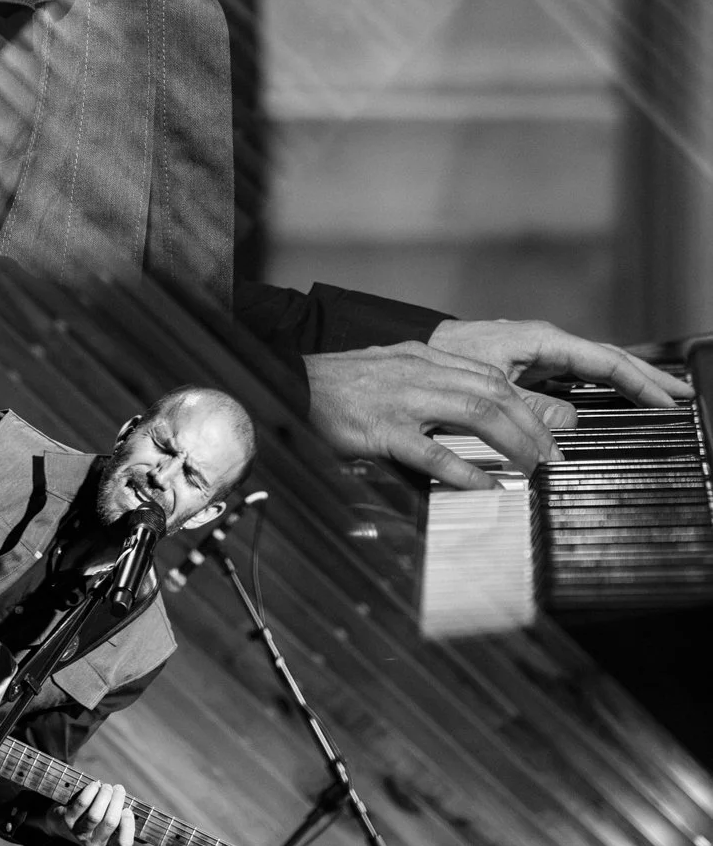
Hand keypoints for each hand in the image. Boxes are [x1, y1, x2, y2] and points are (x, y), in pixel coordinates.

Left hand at [48, 779, 135, 845]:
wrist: (60, 823)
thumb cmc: (93, 820)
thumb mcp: (108, 825)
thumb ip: (125, 821)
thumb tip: (150, 819)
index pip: (124, 843)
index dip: (128, 825)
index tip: (127, 810)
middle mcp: (94, 844)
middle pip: (110, 822)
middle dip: (117, 801)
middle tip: (119, 789)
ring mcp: (79, 833)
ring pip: (95, 815)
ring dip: (104, 796)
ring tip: (107, 787)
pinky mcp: (67, 820)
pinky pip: (81, 805)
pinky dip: (91, 792)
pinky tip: (95, 785)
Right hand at [306, 339, 567, 488]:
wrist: (295, 381)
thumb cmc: (342, 382)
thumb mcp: (394, 368)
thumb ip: (431, 381)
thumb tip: (471, 402)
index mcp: (426, 358)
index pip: (491, 377)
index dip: (525, 406)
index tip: (544, 433)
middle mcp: (422, 373)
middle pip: (496, 393)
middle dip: (532, 427)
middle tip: (550, 458)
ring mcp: (404, 401)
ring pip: (477, 414)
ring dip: (514, 443)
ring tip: (530, 469)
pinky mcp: (384, 429)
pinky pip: (434, 451)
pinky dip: (467, 471)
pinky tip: (487, 487)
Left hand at [427, 319, 690, 412]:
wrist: (418, 346)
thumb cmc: (449, 358)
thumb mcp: (491, 388)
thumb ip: (530, 408)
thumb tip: (570, 424)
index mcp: (543, 341)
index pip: (604, 360)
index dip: (638, 382)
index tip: (666, 400)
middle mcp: (547, 342)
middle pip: (609, 359)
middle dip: (647, 376)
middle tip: (682, 395)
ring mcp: (541, 352)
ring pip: (596, 365)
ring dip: (629, 379)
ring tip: (662, 395)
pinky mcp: (532, 364)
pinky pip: (577, 373)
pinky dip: (602, 382)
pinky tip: (618, 394)